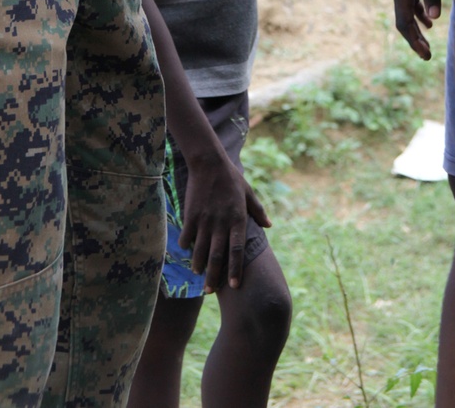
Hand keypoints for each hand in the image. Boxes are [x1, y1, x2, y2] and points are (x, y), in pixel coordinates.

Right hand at [179, 147, 270, 292]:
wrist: (209, 162)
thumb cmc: (231, 178)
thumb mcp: (248, 193)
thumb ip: (257, 211)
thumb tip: (269, 226)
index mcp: (237, 219)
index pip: (237, 250)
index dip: (235, 270)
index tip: (234, 286)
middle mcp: (221, 223)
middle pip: (216, 256)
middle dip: (213, 276)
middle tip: (210, 290)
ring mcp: (204, 220)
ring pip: (200, 250)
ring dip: (198, 265)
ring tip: (198, 274)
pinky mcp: (191, 215)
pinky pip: (187, 237)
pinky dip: (186, 246)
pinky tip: (187, 251)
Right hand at [392, 0, 442, 59]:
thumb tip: (434, 18)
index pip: (404, 23)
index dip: (413, 40)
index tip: (425, 54)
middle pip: (404, 22)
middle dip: (414, 40)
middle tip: (427, 57)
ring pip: (407, 15)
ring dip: (416, 30)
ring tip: (427, 46)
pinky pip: (411, 4)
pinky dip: (418, 15)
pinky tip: (429, 22)